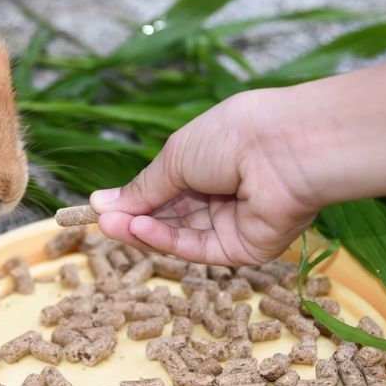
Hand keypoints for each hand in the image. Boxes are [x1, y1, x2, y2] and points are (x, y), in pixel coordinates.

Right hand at [89, 89, 318, 265]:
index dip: (133, 200)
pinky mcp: (244, 248)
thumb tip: (101, 203)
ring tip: (113, 226)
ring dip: (145, 231)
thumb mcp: (176, 156)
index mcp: (210, 161)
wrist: (286, 149)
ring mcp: (234, 222)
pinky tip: (140, 231)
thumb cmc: (233, 137)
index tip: (100, 208)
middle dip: (134, 218)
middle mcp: (223, 193)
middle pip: (170, 215)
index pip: (165, 189)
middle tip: (101, 222)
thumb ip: (142, 188)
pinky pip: (199, 248)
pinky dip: (167, 242)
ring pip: (180, 234)